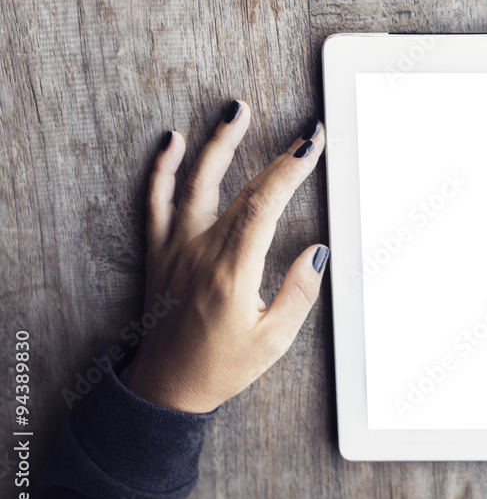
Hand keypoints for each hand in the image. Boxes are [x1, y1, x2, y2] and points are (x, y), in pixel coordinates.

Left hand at [119, 101, 328, 411]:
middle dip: (276, 155)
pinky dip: (163, 168)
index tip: (312, 144)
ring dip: (218, 143)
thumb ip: (299, 293)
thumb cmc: (221, 367)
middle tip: (304, 131)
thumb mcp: (273, 341)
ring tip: (236, 110)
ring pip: (194, 182)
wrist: (165, 387)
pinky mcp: (159, 252)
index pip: (265, 205)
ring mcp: (175, 248)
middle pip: (241, 187)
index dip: (290, 169)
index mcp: (232, 273)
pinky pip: (156, 201)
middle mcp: (200, 252)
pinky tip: (173, 142)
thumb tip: (317, 251)